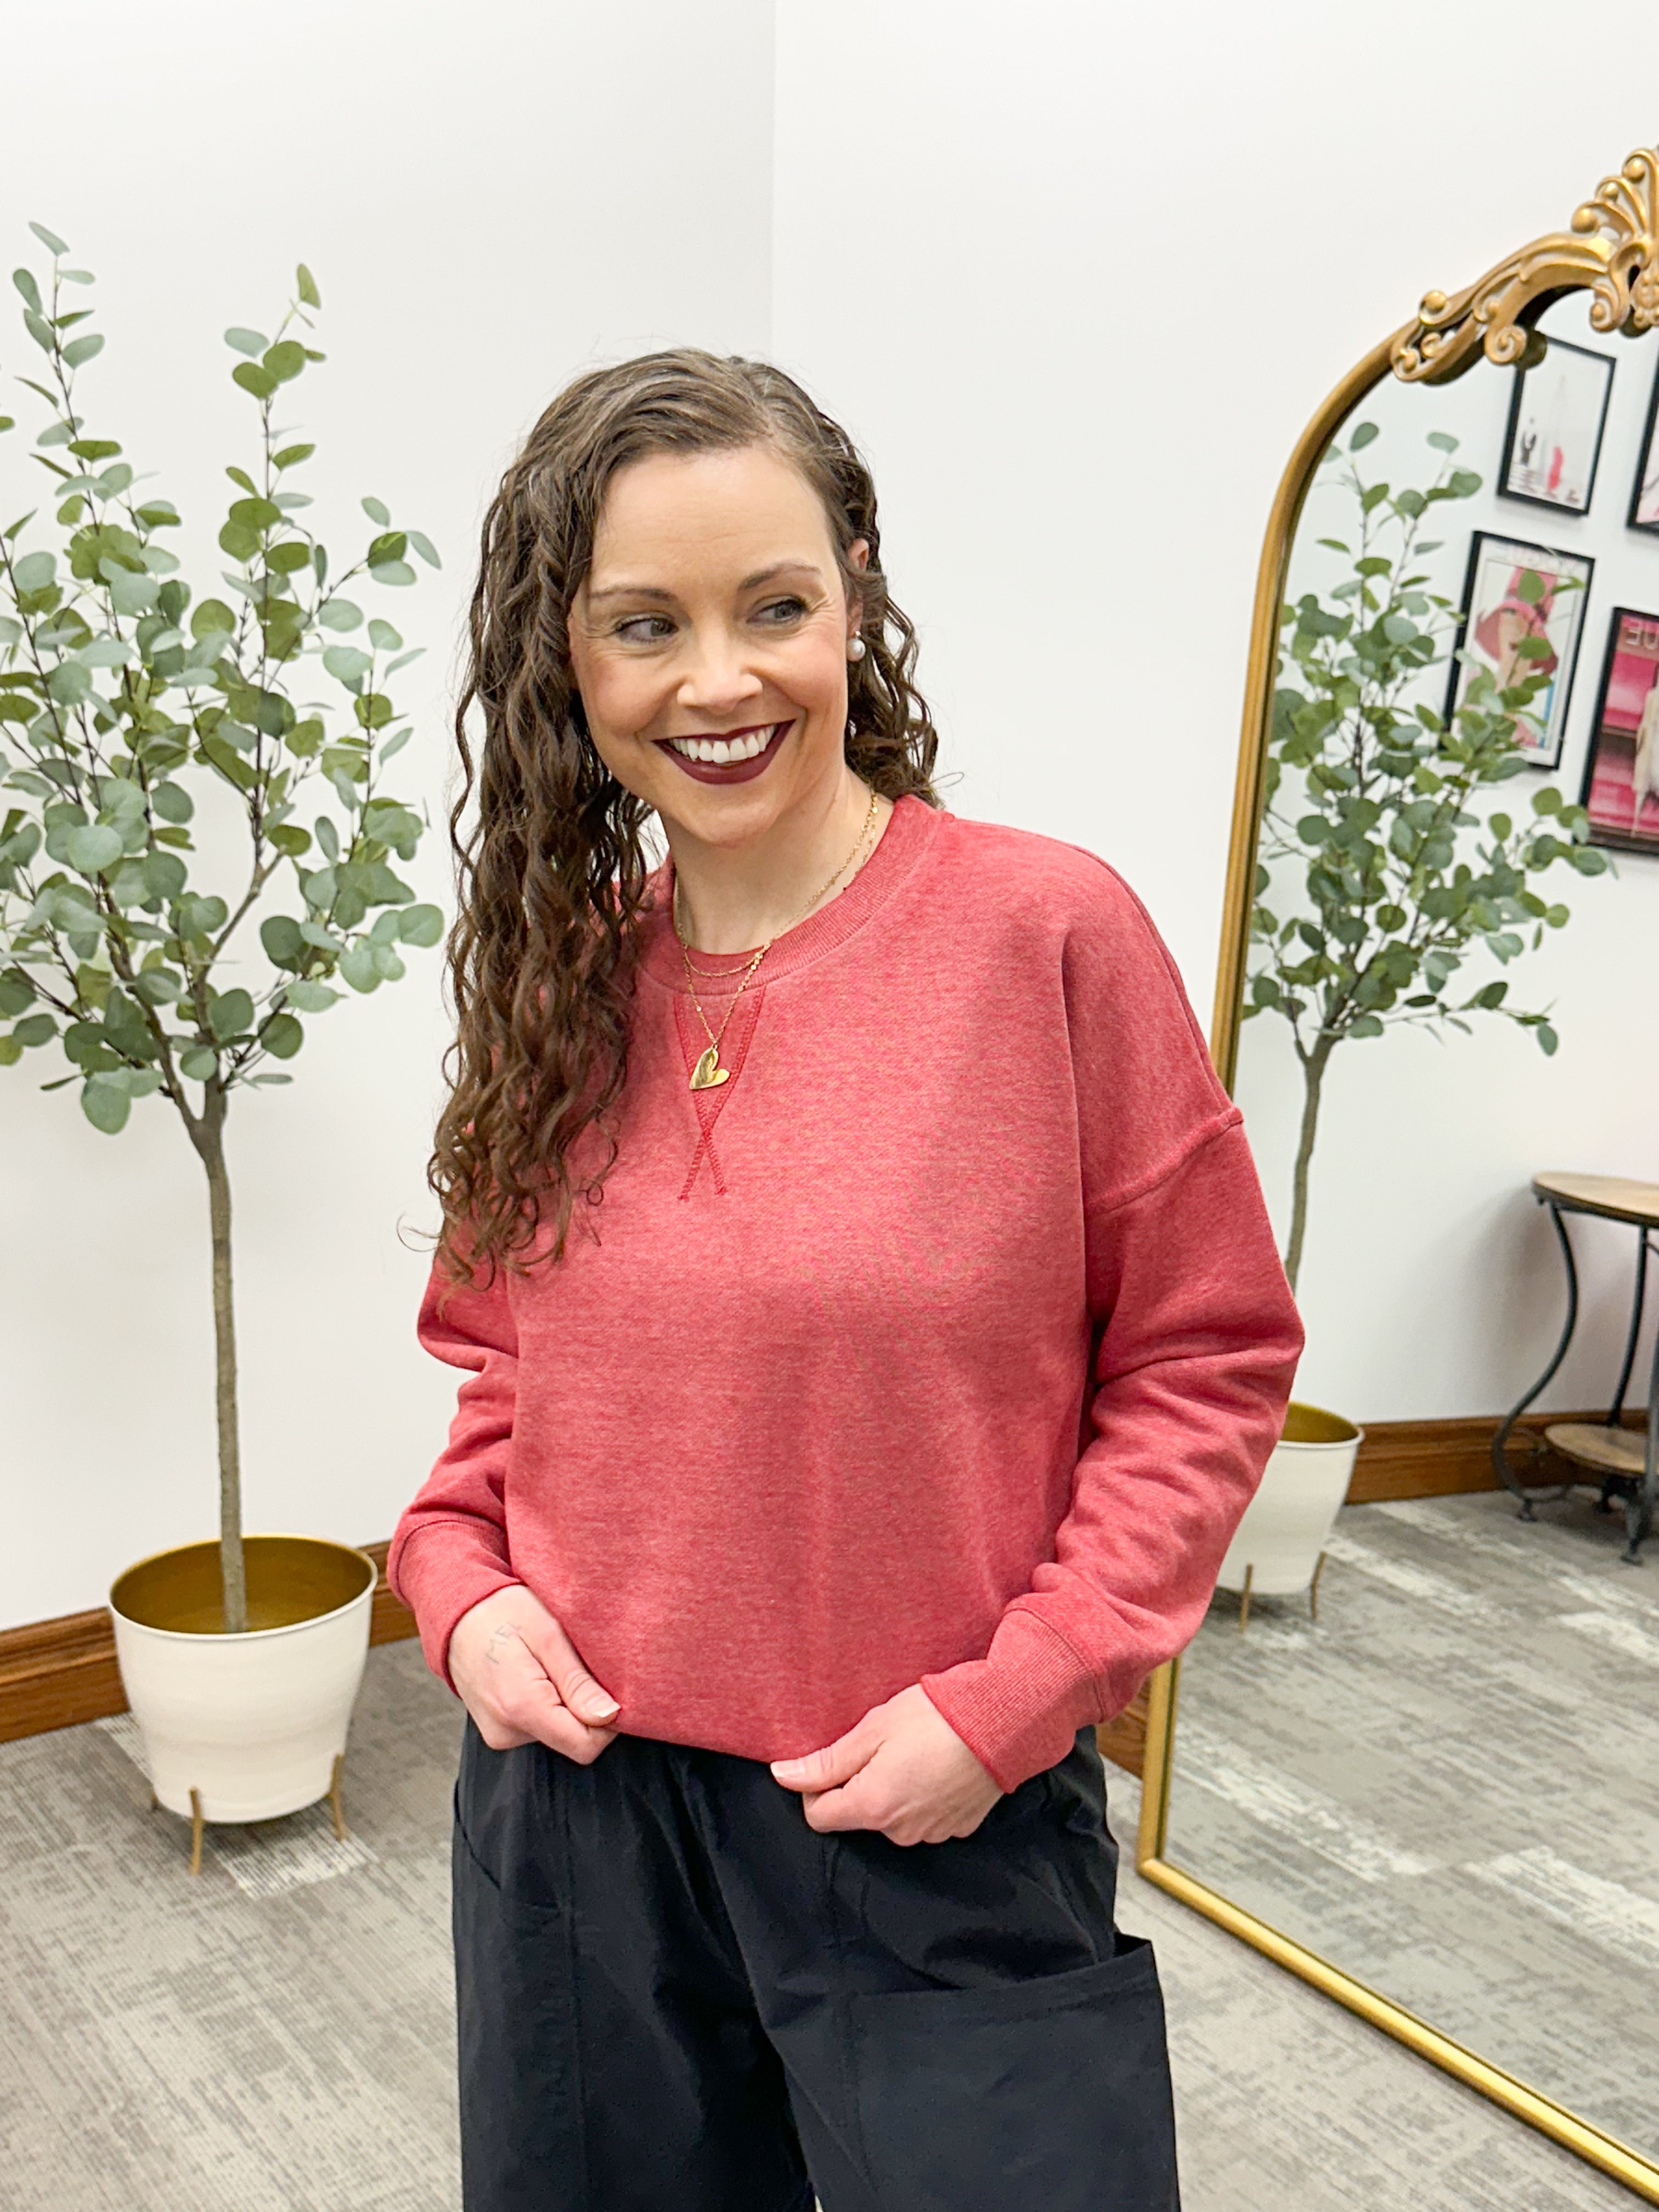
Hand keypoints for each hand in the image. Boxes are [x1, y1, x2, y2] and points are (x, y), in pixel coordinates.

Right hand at [448, 1585, 620, 1764]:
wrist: (456, 1614)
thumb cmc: (503, 1613)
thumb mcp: (549, 1635)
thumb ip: (578, 1682)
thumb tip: (610, 1717)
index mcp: (522, 1707)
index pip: (585, 1745)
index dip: (606, 1721)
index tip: (605, 1685)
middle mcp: (507, 1731)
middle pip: (571, 1741)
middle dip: (584, 1709)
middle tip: (571, 1666)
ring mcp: (499, 1735)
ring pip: (556, 1734)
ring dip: (564, 1705)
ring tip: (548, 1666)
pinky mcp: (497, 1732)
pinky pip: (538, 1729)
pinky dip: (547, 1707)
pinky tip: (536, 1676)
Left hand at [769, 1684, 1003, 1844]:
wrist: (1003, 1721)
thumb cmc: (936, 1718)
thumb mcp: (873, 1729)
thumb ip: (826, 1761)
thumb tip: (783, 1776)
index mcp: (872, 1807)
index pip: (818, 1815)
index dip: (816, 1785)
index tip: (835, 1756)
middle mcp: (900, 1832)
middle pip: (857, 1815)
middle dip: (859, 1783)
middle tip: (882, 1743)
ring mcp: (932, 1833)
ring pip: (892, 1816)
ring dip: (893, 1789)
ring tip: (915, 1750)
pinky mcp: (959, 1827)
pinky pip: (925, 1816)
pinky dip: (923, 1795)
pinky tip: (937, 1764)